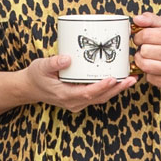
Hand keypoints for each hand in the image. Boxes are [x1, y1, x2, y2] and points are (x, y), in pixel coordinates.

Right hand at [19, 53, 137, 108]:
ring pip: (100, 98)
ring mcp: (77, 103)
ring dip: (116, 90)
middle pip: (99, 98)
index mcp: (64, 95)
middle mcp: (73, 102)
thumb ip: (53, 63)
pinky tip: (118, 81)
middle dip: (116, 89)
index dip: (102, 87)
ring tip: (130, 80)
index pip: (87, 93)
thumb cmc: (36, 76)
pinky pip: (97, 97)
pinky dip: (109, 90)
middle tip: (130, 79)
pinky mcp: (80, 100)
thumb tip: (68, 57)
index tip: (113, 78)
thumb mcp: (41, 66)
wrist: (30, 88)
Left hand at [131, 14, 160, 89]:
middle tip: (145, 49)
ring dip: (141, 62)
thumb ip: (150, 19)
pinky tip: (155, 68)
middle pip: (144, 51)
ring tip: (147, 58)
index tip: (140, 39)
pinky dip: (149, 74)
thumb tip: (137, 19)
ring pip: (145, 66)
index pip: (146, 35)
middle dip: (141, 50)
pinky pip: (150, 78)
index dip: (138, 37)